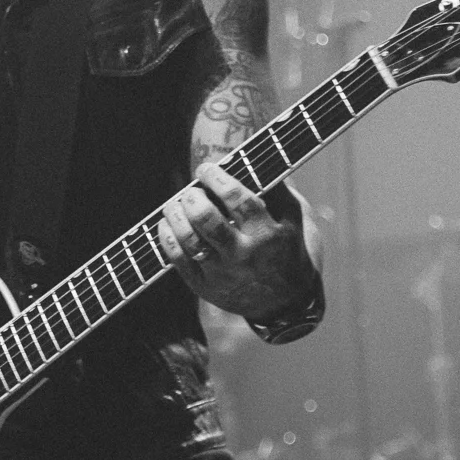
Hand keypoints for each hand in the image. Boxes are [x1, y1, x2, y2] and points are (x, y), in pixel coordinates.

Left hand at [158, 161, 316, 317]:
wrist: (283, 303)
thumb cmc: (287, 250)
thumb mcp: (293, 219)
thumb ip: (276, 189)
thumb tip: (253, 156)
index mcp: (268, 235)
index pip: (239, 200)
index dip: (218, 180)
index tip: (206, 169)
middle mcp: (244, 255)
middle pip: (208, 221)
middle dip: (193, 199)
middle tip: (191, 191)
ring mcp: (222, 274)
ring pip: (189, 240)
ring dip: (175, 216)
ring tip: (174, 204)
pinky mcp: (204, 287)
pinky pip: (177, 259)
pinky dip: (167, 237)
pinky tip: (168, 223)